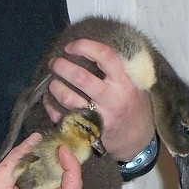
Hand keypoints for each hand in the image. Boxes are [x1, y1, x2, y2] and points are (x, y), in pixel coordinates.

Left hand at [43, 39, 154, 160]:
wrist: (138, 142)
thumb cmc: (134, 109)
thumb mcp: (135, 87)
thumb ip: (118, 71)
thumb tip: (91, 52)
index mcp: (125, 84)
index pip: (106, 56)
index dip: (85, 46)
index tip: (71, 46)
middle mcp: (112, 100)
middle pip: (81, 78)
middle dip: (62, 66)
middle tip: (55, 63)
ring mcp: (100, 118)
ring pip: (69, 99)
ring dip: (54, 87)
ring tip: (52, 82)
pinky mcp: (89, 132)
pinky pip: (63, 118)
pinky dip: (51, 107)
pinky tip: (50, 100)